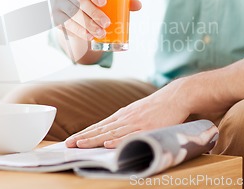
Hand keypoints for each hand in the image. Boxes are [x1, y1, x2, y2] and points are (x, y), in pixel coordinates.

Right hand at [53, 0, 140, 40]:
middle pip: (78, 1)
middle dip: (93, 13)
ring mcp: (58, 3)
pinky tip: (89, 36)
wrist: (73, 12)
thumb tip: (138, 5)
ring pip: (72, 14)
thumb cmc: (93, 1)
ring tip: (101, 33)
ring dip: (87, 25)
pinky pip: (66, 24)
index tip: (104, 3)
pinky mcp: (55, 17)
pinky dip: (79, 31)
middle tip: (107, 23)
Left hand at [65, 81, 188, 148]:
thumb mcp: (136, 111)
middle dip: (83, 138)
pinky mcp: (147, 129)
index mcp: (122, 115)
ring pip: (111, 134)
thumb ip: (124, 121)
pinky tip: (107, 144)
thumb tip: (110, 132)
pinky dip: (118, 141)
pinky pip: (131, 136)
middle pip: (101, 130)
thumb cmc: (156, 106)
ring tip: (80, 145)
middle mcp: (125, 118)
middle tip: (68, 144)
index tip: (71, 140)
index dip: (84, 133)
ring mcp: (136, 123)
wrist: (175, 97)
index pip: (99, 126)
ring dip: (94, 140)